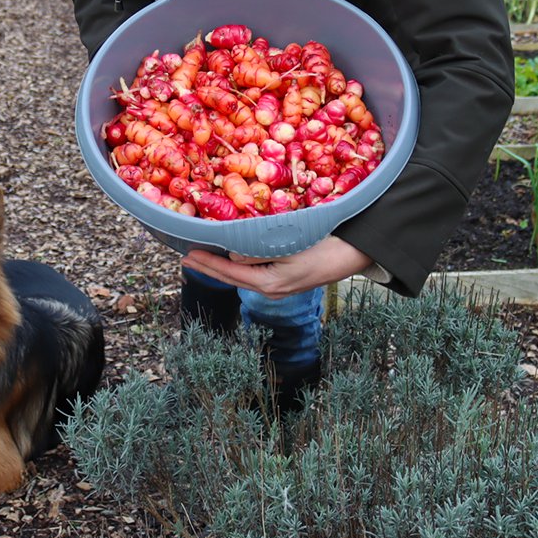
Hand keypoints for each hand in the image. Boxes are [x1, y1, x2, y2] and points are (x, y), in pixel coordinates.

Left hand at [181, 235, 373, 299]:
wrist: (351, 256)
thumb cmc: (321, 247)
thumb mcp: (287, 247)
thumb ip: (256, 253)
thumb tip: (231, 257)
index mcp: (269, 284)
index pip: (229, 273)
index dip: (207, 264)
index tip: (188, 255)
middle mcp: (270, 290)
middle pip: (231, 280)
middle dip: (208, 268)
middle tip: (186, 259)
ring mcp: (278, 288)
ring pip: (241, 278)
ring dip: (222, 268)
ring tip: (204, 258)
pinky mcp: (285, 281)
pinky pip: (253, 275)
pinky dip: (237, 267)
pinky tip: (232, 260)